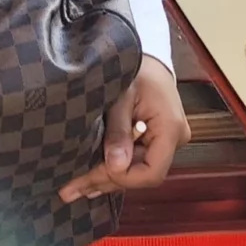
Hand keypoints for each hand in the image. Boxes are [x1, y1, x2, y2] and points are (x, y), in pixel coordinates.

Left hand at [60, 55, 189, 202]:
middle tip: (71, 189)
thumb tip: (115, 166)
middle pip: (142, 175)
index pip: (152, 173)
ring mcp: (167, 141)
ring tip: (75, 188)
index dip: (122, 179)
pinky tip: (92, 177)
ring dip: (107, 179)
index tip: (92, 174)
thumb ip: (119, 131)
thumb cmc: (136, 69)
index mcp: (171, 128)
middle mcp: (175, 138)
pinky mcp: (157, 140)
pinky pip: (137, 161)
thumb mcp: (122, 96)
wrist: (149, 56)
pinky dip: (115, 168)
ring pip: (138, 171)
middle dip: (106, 182)